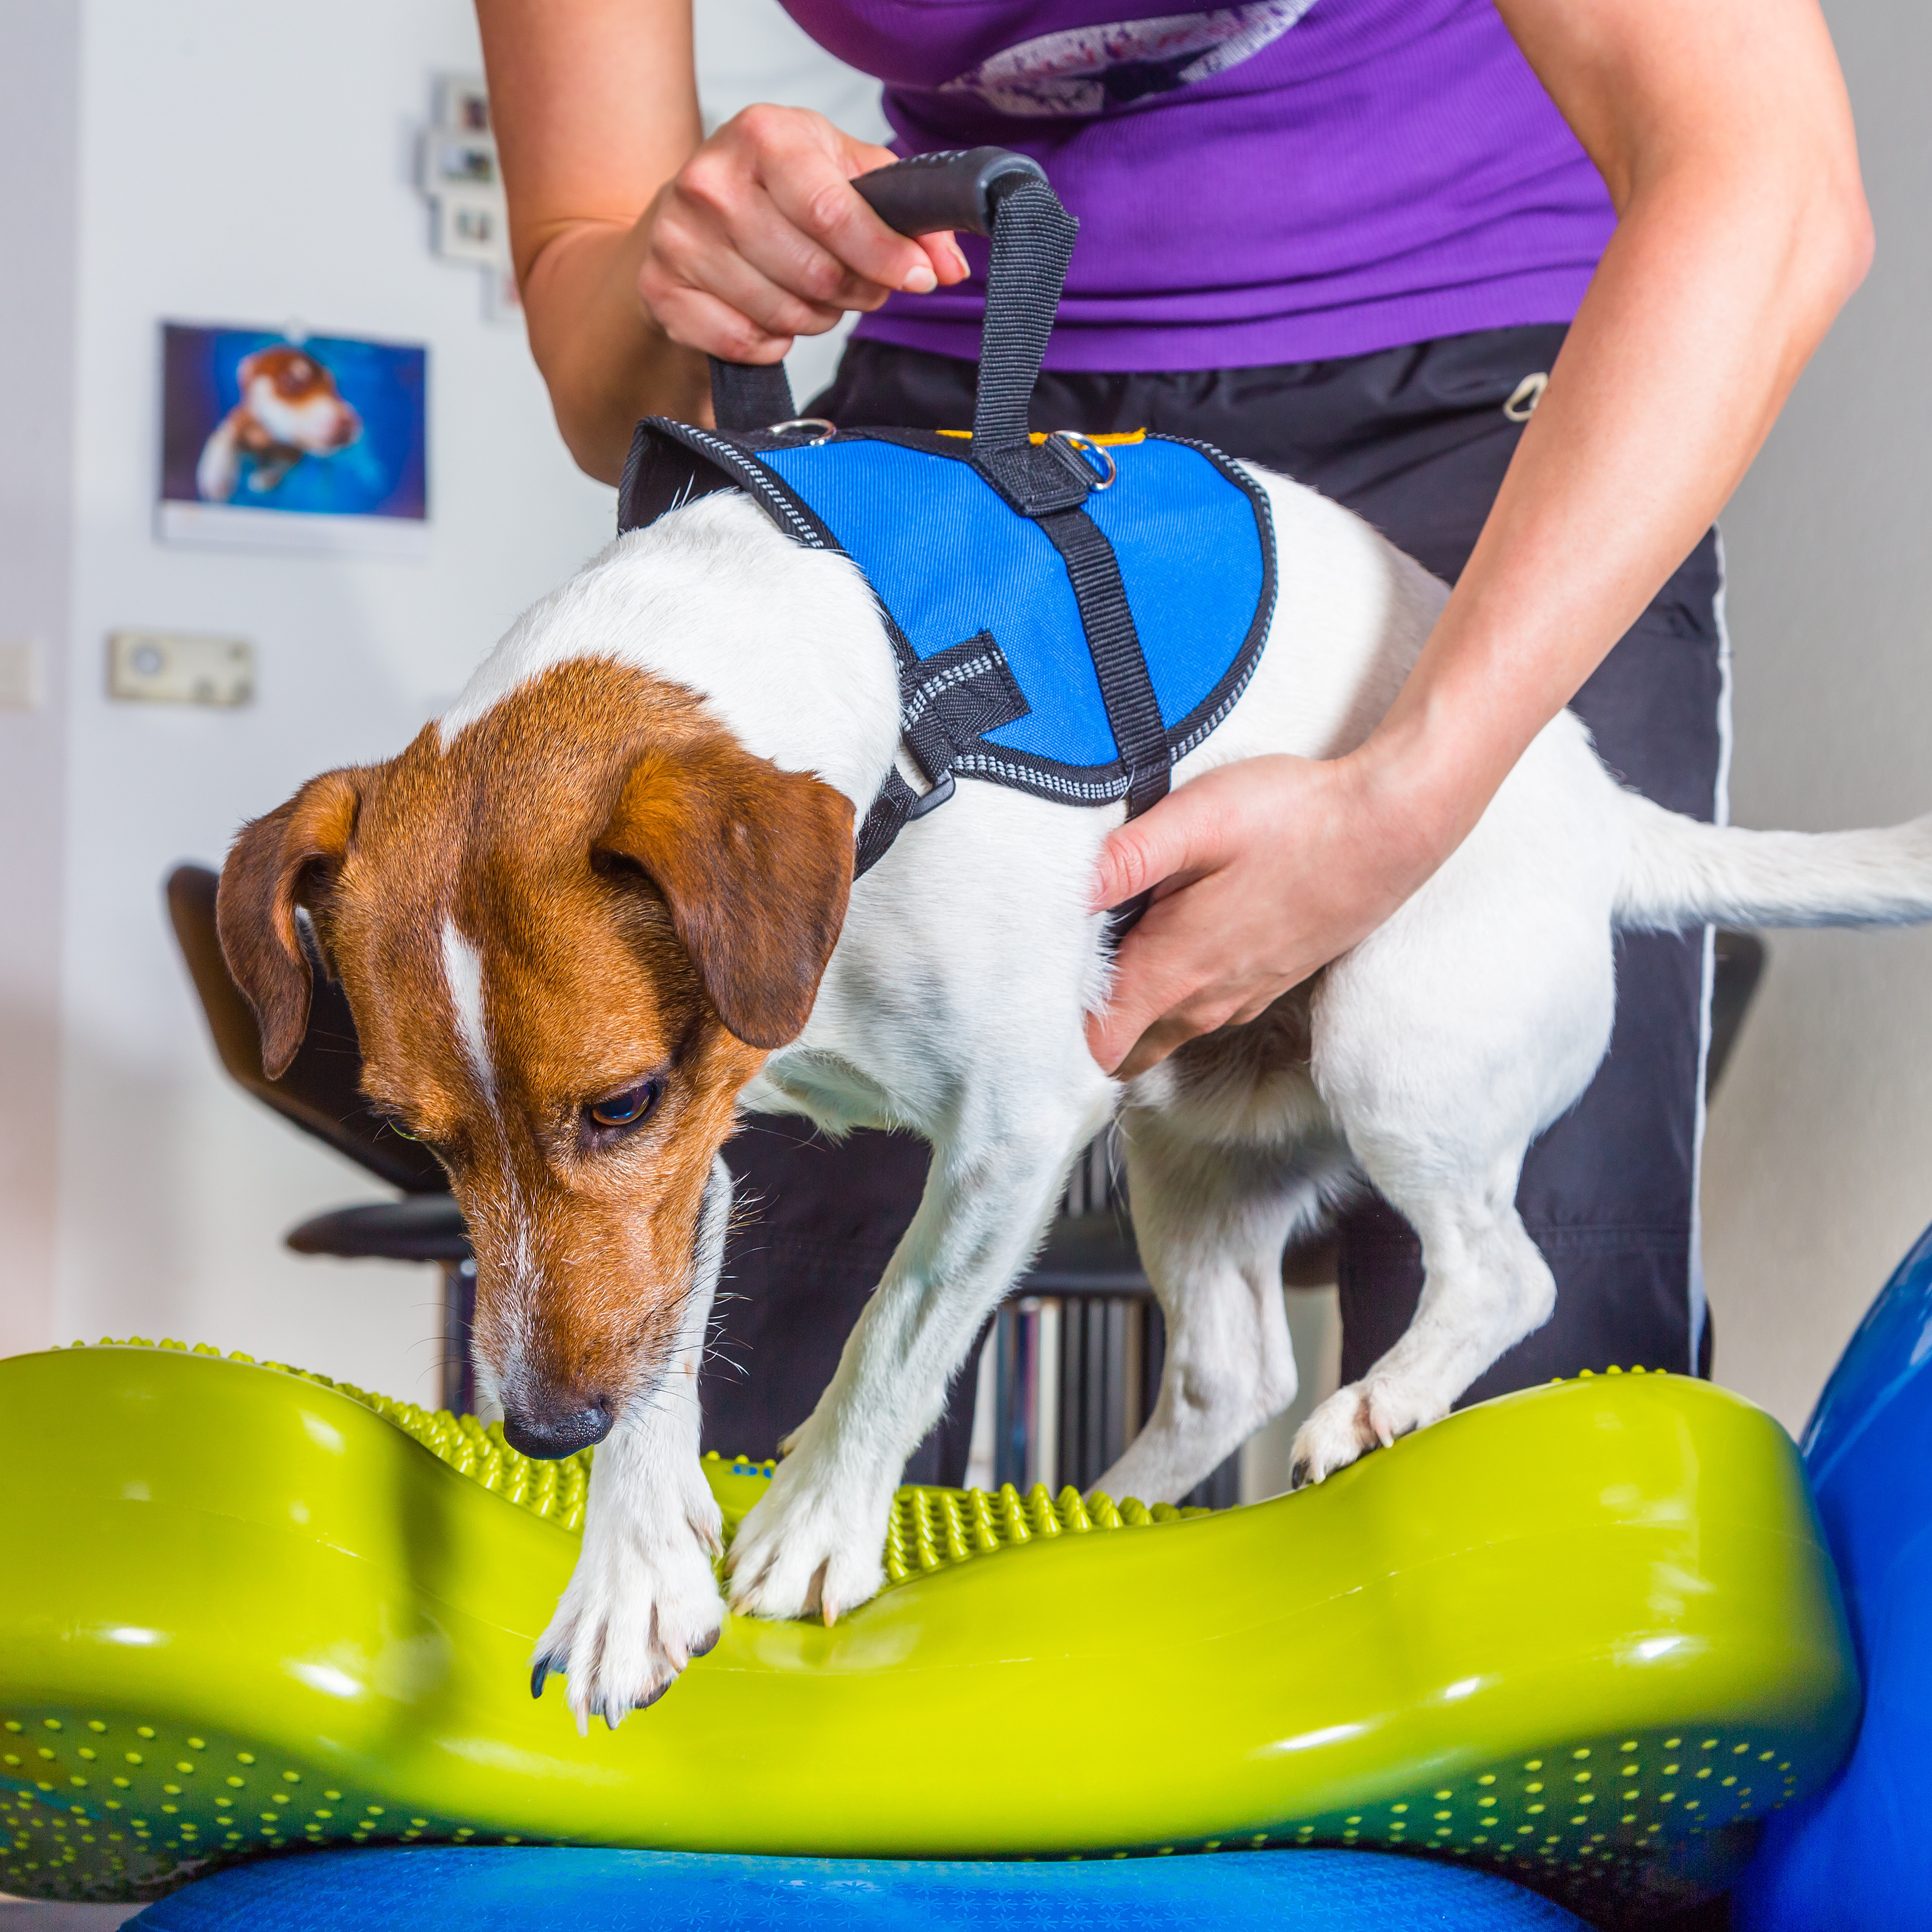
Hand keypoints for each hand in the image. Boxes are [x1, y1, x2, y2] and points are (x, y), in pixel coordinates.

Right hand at [637, 105, 969, 364]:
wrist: (684, 211)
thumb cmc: (773, 189)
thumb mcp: (839, 171)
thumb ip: (904, 210)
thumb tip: (951, 266)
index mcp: (763, 136)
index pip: (833, 212)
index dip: (885, 255)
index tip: (919, 278)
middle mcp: (712, 182)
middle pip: (815, 273)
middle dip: (855, 291)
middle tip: (859, 285)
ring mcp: (679, 239)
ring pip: (784, 314)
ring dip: (817, 317)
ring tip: (812, 293)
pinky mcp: (662, 291)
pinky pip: (744, 341)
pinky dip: (773, 340)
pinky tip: (771, 313)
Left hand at [1086, 751, 1453, 1080]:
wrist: (1392, 827)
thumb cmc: (1295, 817)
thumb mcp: (1198, 819)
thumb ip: (1122, 859)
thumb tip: (1055, 890)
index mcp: (1174, 969)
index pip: (1093, 1045)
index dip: (1053, 1031)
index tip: (1030, 992)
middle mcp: (1203, 1001)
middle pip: (1120, 1053)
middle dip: (1081, 1031)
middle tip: (1054, 974)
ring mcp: (1238, 998)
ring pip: (1160, 1034)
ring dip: (1125, 1013)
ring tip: (1099, 956)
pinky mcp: (1264, 983)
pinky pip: (1197, 1013)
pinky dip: (1167, 997)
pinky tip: (1163, 940)